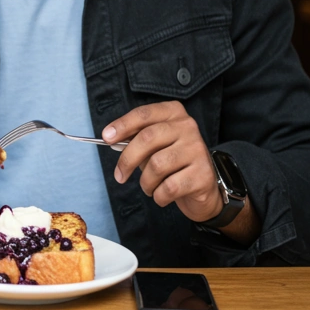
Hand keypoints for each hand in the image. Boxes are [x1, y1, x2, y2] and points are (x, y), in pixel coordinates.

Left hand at [102, 101, 221, 223]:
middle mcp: (188, 127)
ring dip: (145, 182)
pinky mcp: (203, 175)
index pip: (143, 114)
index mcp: (173, 113)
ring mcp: (197, 150)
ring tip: (148, 187)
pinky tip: (161, 195)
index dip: (122, 125)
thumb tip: (111, 139)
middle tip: (119, 175)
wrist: (204, 188)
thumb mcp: (154, 146)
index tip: (106, 137)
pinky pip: (169, 187)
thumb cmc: (172, 163)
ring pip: (157, 165)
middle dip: (127, 160)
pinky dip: (158, 195)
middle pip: (147, 138)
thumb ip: (136, 139)